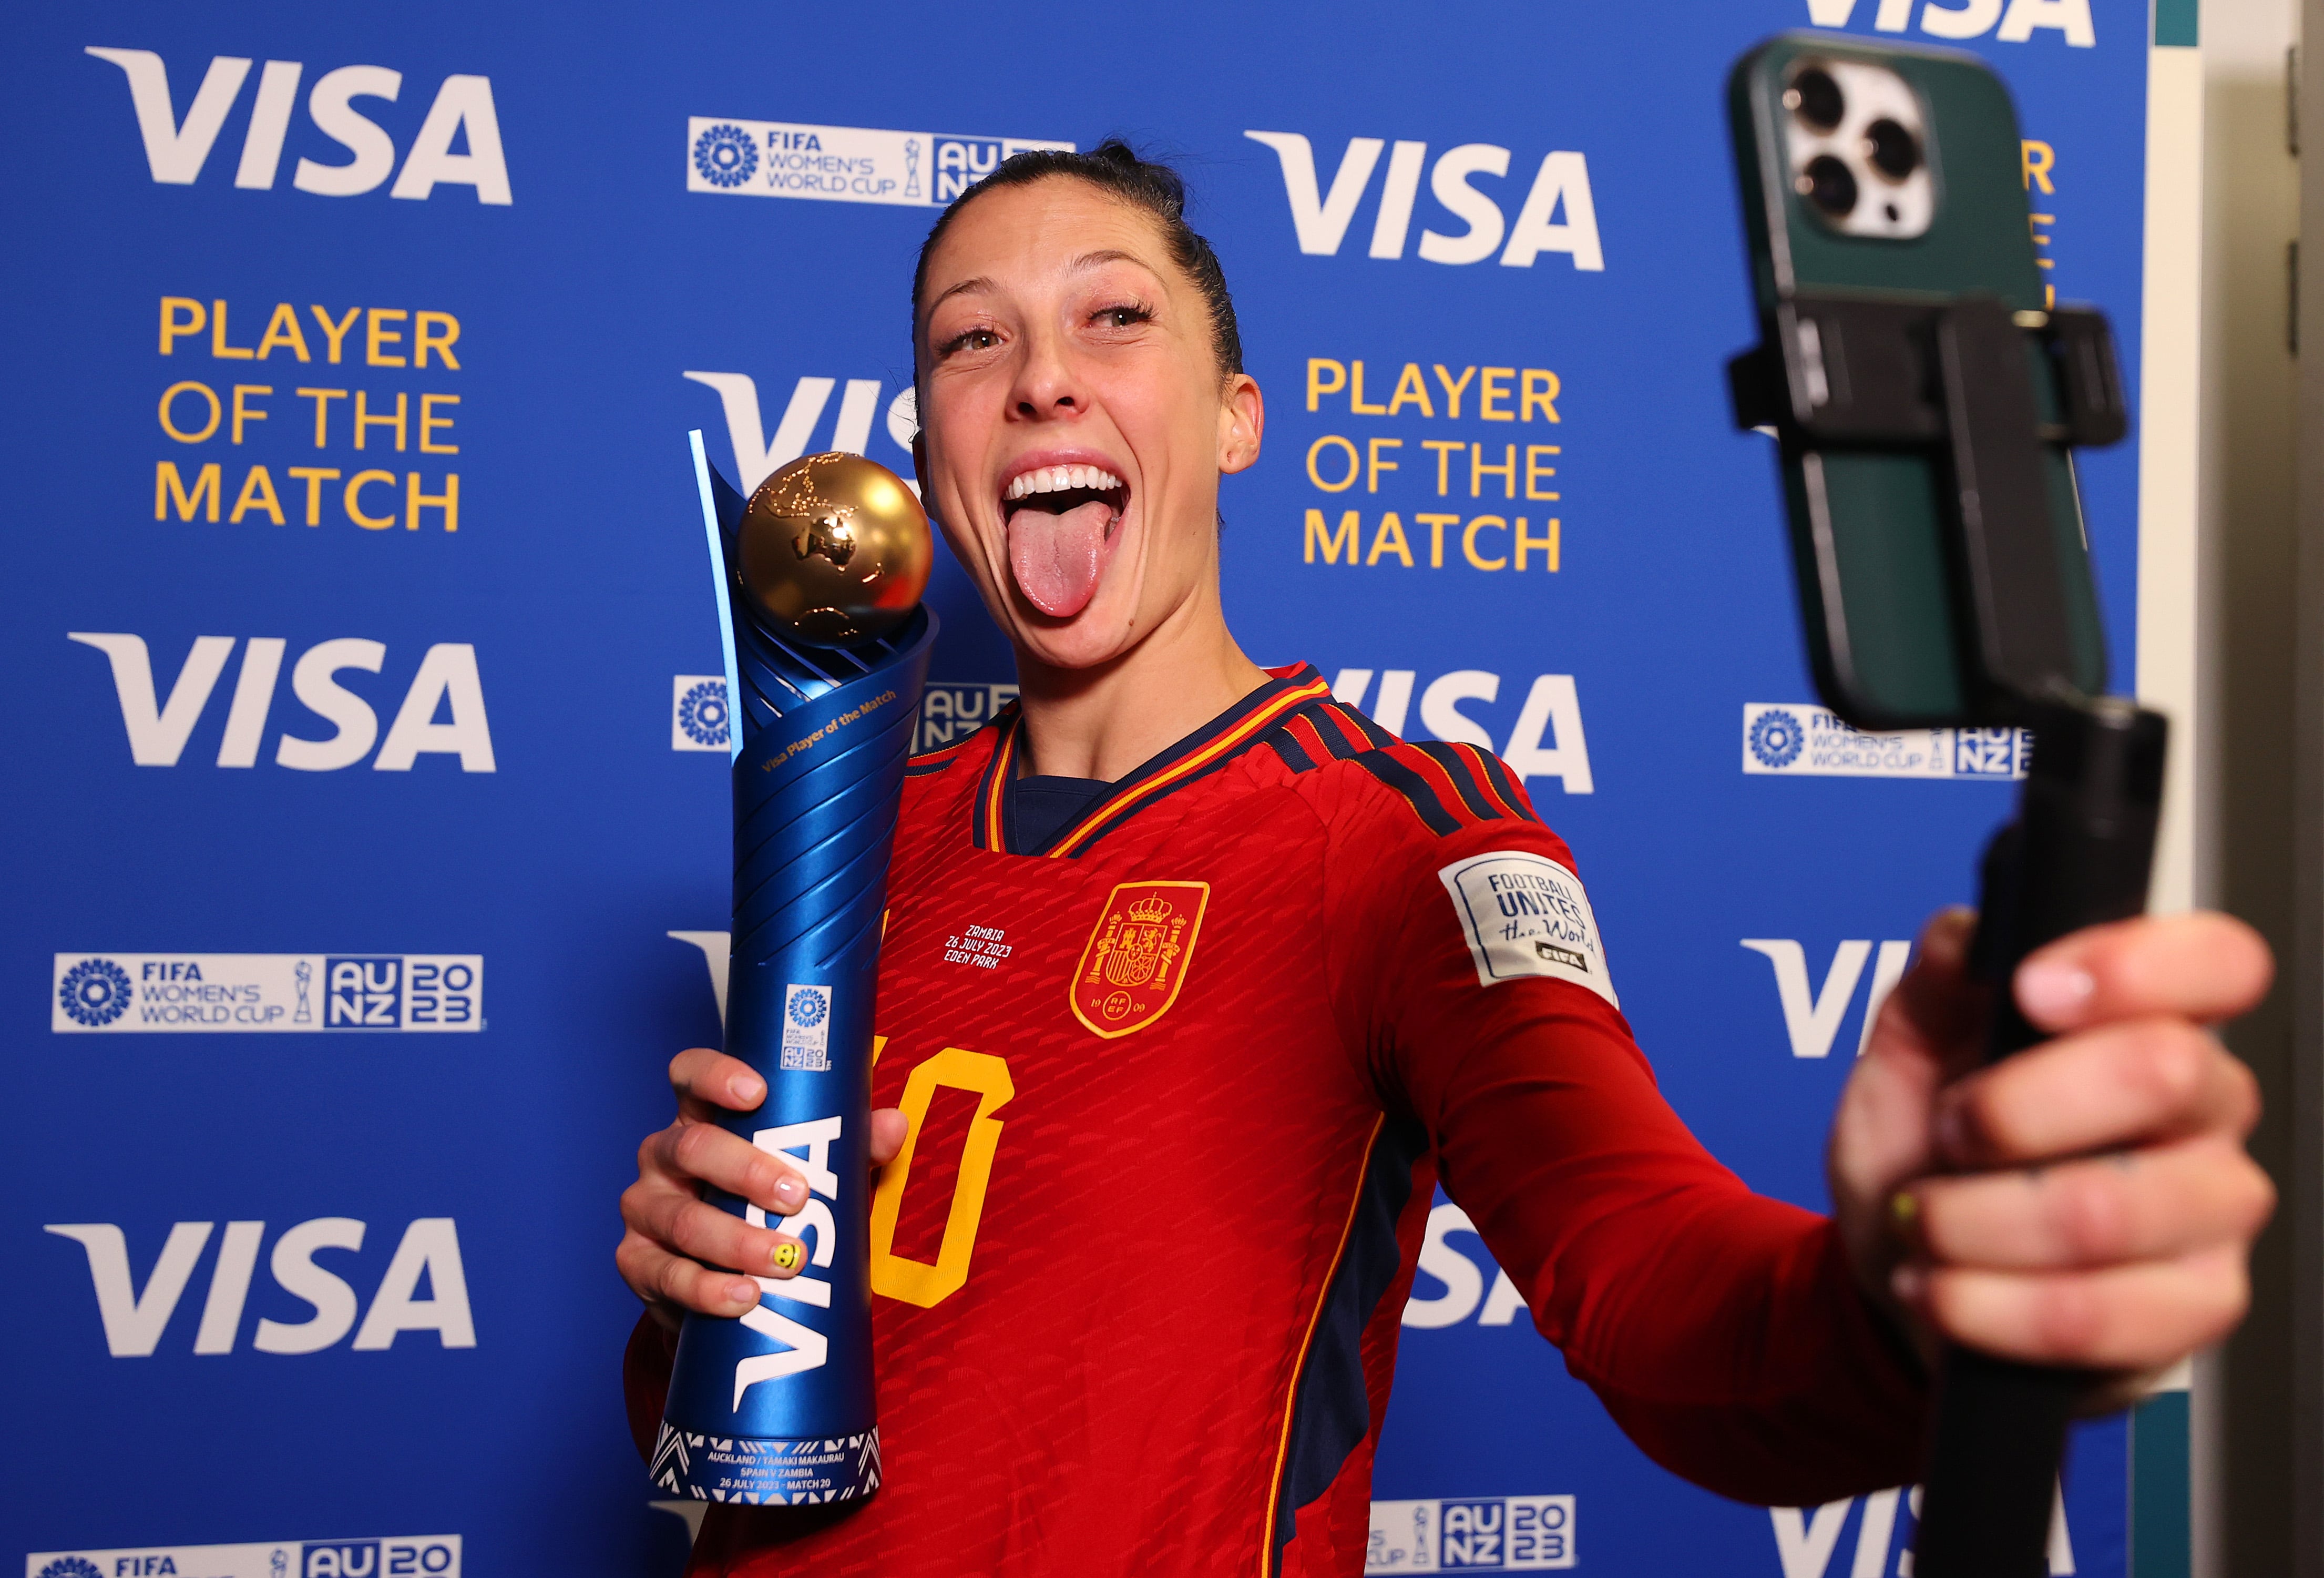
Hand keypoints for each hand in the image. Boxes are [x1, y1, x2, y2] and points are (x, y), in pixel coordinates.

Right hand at [618, 1048, 908, 1330]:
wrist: (732, 1284)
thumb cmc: (770, 1209)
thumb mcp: (814, 1174)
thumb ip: (850, 1149)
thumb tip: (892, 1125)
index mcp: (701, 1119)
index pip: (690, 1076)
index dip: (716, 1076)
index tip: (757, 1092)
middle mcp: (663, 1156)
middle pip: (693, 1148)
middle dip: (747, 1170)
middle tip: (798, 1197)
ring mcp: (646, 1210)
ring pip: (684, 1219)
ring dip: (737, 1241)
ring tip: (786, 1261)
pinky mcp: (638, 1264)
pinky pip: (667, 1275)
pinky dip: (708, 1289)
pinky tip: (743, 1296)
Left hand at [1830, 908, 2273, 1401]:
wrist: (1908, 1270)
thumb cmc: (1925, 1148)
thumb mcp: (1908, 1050)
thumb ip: (1936, 982)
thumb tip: (1961, 936)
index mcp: (2153, 1020)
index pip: (2217, 962)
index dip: (2133, 966)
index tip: (2028, 988)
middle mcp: (2204, 1110)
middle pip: (2161, 1073)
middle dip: (2013, 1106)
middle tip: (1946, 1129)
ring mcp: (2211, 1213)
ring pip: (2109, 1211)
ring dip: (1976, 1221)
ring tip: (1923, 1222)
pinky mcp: (2191, 1311)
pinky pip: (2094, 1317)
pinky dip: (1984, 1305)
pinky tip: (1941, 1288)